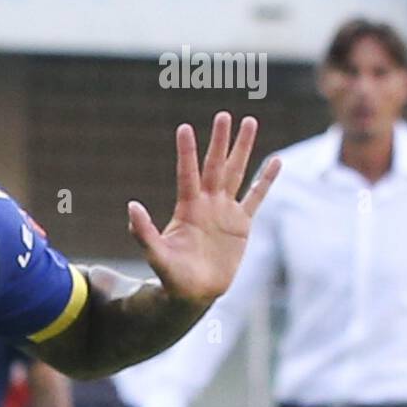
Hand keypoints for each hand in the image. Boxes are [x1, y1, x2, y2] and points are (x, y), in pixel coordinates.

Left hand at [128, 112, 280, 305]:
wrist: (194, 292)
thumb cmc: (171, 275)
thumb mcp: (155, 254)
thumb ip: (143, 232)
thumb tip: (131, 206)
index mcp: (188, 208)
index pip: (187, 173)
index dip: (187, 152)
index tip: (184, 128)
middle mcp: (207, 204)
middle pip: (215, 166)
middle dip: (221, 141)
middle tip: (225, 114)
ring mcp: (225, 211)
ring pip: (236, 173)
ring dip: (243, 149)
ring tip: (250, 122)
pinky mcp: (242, 224)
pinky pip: (256, 197)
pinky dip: (265, 180)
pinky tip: (275, 161)